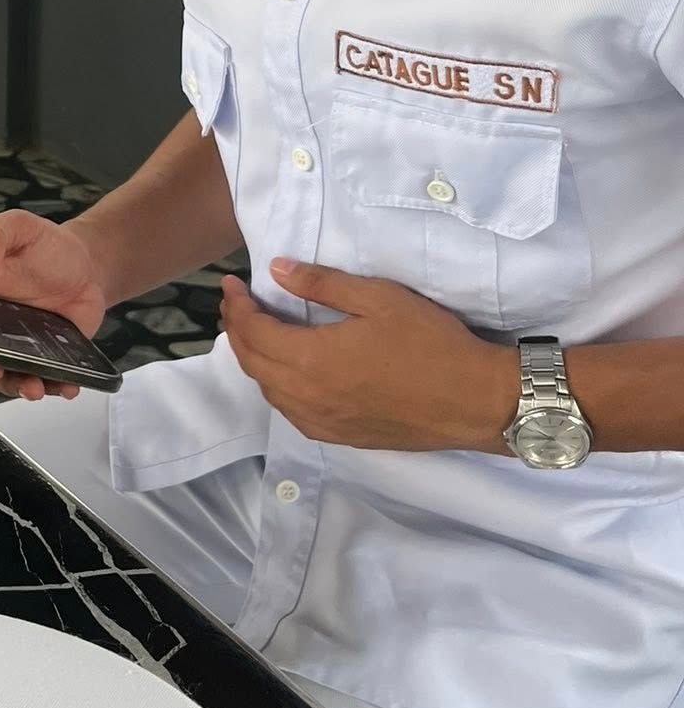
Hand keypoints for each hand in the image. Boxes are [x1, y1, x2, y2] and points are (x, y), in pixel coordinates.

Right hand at [0, 211, 109, 401]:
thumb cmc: (44, 245)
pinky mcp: (44, 360)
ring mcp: (15, 348)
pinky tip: (67, 386)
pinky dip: (55, 388)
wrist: (87, 264)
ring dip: (18, 388)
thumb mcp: (17, 227)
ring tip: (35, 387)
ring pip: (6, 379)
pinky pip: (44, 381)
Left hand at [219, 259, 517, 451]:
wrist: (475, 401)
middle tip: (237, 304)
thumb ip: (322, 285)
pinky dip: (276, 388)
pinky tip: (286, 374)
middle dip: (237, 330)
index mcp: (312, 360)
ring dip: (254, 361)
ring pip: (269, 392)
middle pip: (252, 364)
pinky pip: (291, 413)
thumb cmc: (431, 343)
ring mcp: (323, 422)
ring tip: (255, 333)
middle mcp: (308, 396)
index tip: (232, 284)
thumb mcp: (379, 298)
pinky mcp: (341, 437)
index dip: (236, 306)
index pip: (253, 332)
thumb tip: (277, 270)